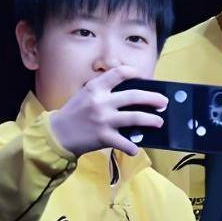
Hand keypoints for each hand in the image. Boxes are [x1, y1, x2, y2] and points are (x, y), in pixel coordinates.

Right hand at [49, 65, 166, 156]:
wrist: (58, 134)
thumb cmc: (74, 113)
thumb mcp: (85, 94)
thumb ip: (103, 89)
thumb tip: (129, 92)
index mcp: (96, 88)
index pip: (119, 73)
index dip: (134, 72)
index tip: (144, 77)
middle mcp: (101, 101)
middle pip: (134, 96)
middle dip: (153, 98)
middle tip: (163, 102)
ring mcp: (103, 120)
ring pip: (135, 118)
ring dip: (151, 120)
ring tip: (159, 122)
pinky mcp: (103, 137)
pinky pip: (124, 142)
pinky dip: (132, 146)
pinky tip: (136, 148)